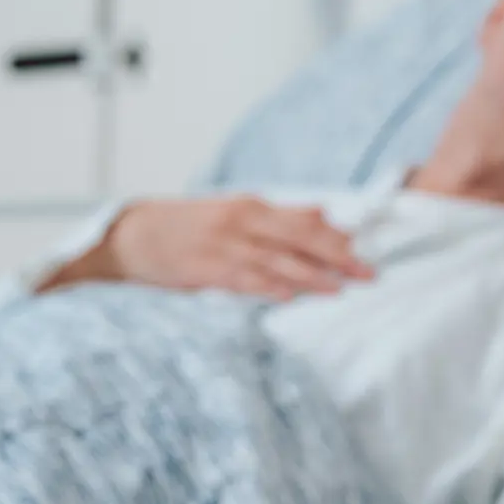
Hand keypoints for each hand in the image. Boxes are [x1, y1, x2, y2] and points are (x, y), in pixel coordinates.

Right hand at [45, 196, 374, 300]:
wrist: (134, 236)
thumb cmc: (190, 226)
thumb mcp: (236, 212)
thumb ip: (281, 216)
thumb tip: (325, 213)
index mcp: (252, 206)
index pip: (305, 221)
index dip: (338, 238)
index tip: (366, 250)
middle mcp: (243, 222)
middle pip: (300, 240)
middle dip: (338, 257)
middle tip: (369, 273)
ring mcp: (225, 246)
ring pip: (278, 262)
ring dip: (312, 276)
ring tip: (341, 288)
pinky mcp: (208, 270)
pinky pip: (246, 280)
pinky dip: (271, 287)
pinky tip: (293, 296)